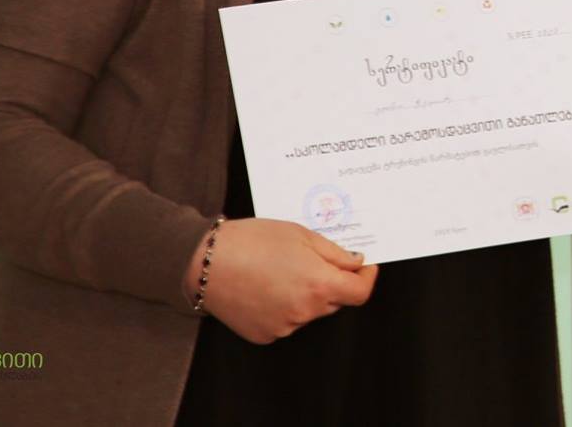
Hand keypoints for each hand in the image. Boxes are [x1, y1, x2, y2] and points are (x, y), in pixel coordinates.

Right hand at [191, 218, 377, 344]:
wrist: (205, 262)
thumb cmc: (252, 241)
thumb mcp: (301, 235)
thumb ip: (334, 253)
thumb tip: (356, 263)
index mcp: (319, 285)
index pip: (359, 293)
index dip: (366, 279)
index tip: (365, 267)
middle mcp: (305, 312)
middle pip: (334, 301)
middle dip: (332, 282)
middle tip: (313, 260)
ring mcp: (284, 327)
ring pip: (310, 311)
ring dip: (307, 295)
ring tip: (281, 271)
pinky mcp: (265, 335)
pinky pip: (287, 321)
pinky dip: (285, 307)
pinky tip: (266, 287)